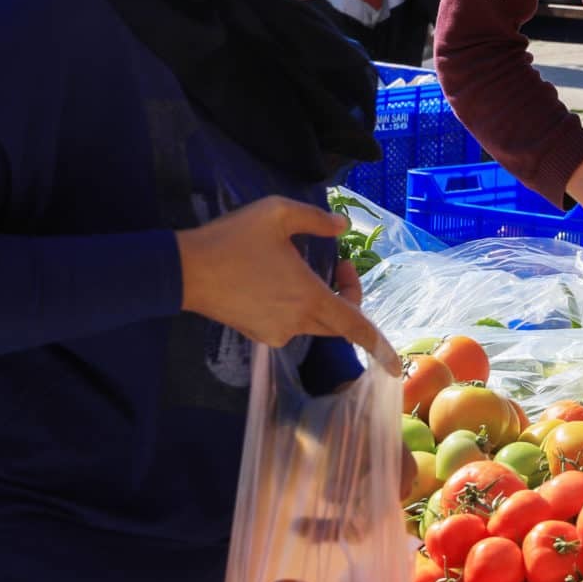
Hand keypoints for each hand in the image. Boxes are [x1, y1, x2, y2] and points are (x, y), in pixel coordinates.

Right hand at [176, 196, 388, 363]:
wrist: (184, 270)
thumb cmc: (233, 239)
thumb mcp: (277, 213)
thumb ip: (315, 219)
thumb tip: (341, 225)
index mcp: (310, 298)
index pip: (356, 327)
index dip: (381, 348)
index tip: (398, 368)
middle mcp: (297, 322)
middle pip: (339, 322)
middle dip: (348, 296)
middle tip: (339, 263)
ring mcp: (277, 332)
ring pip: (315, 322)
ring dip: (322, 300)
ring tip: (306, 267)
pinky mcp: (258, 334)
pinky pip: (291, 324)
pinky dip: (298, 306)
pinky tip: (278, 281)